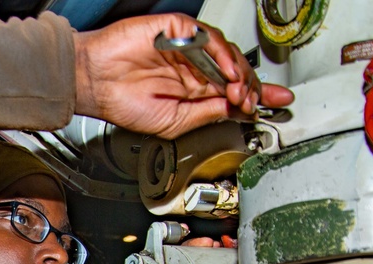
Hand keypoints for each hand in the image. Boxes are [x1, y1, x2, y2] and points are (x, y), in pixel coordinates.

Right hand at [73, 14, 293, 138]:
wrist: (94, 85)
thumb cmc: (123, 104)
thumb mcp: (174, 123)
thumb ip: (206, 114)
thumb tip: (236, 111)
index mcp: (194, 90)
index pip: (233, 89)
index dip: (258, 95)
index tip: (278, 103)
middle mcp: (194, 67)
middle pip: (237, 70)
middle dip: (252, 87)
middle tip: (253, 101)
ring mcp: (187, 48)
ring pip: (227, 52)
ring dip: (240, 73)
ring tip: (240, 90)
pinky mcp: (177, 30)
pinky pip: (207, 37)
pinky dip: (222, 54)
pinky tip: (227, 72)